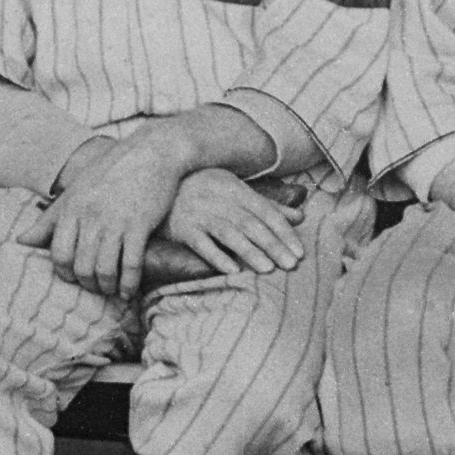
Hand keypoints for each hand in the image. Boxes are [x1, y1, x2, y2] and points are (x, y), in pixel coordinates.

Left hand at [39, 128, 189, 299]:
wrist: (150, 152)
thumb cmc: (109, 173)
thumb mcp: (74, 192)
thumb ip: (48, 220)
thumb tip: (19, 241)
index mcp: (71, 208)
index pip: (58, 254)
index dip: (65, 273)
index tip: (74, 278)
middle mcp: (90, 216)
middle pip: (81, 267)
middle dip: (88, 284)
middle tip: (95, 287)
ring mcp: (115, 221)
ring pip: (105, 270)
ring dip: (107, 286)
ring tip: (112, 290)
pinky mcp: (140, 224)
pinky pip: (132, 265)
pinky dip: (129, 283)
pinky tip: (129, 291)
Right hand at [161, 167, 304, 278]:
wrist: (154, 184)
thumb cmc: (202, 189)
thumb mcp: (234, 191)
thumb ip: (267, 204)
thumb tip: (300, 216)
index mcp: (233, 188)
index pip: (264, 211)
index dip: (283, 231)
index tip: (299, 251)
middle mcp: (218, 199)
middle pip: (250, 223)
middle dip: (273, 245)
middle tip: (291, 265)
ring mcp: (198, 213)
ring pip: (229, 233)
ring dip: (250, 251)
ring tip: (268, 269)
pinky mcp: (181, 228)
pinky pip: (201, 244)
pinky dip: (217, 256)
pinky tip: (232, 269)